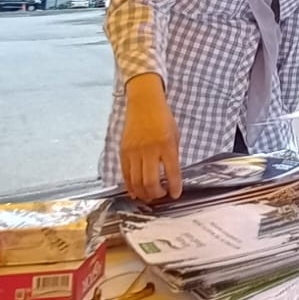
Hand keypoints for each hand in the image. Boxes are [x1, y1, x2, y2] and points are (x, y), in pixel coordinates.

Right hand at [121, 74, 181, 201]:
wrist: (144, 103)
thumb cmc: (162, 118)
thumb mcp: (175, 136)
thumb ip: (173, 156)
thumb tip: (171, 178)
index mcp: (166, 145)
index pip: (172, 173)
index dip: (174, 188)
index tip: (175, 194)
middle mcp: (149, 150)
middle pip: (150, 182)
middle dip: (156, 194)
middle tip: (161, 195)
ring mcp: (134, 152)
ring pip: (136, 182)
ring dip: (143, 193)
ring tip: (150, 196)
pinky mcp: (123, 152)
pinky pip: (125, 175)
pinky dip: (130, 187)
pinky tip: (136, 192)